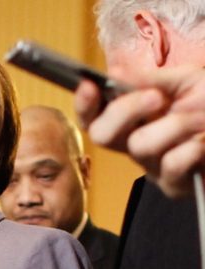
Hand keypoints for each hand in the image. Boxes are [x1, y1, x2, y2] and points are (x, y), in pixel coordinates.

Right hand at [75, 65, 204, 197]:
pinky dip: (192, 148)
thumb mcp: (185, 80)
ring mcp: (152, 166)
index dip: (85, 105)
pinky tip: (203, 143)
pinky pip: (170, 164)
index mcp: (131, 119)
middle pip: (101, 135)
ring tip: (202, 118)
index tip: (90, 86)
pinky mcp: (173, 185)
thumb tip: (114, 73)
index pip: (93, 117)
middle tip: (155, 97)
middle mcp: (134, 143)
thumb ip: (149, 79)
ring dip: (175, 125)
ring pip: (140, 145)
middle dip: (124, 111)